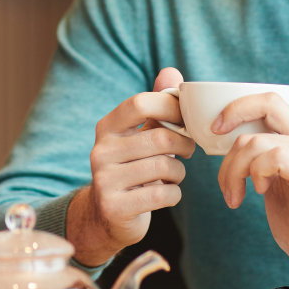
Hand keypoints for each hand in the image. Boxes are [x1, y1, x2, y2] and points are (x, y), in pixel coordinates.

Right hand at [67, 66, 194, 266]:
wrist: (107, 216)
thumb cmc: (132, 167)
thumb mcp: (138, 135)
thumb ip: (155, 104)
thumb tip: (170, 71)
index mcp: (106, 128)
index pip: (139, 104)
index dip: (170, 106)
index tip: (185, 118)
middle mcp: (100, 151)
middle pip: (159, 137)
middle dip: (184, 143)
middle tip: (189, 149)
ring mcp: (105, 180)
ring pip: (164, 166)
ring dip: (179, 172)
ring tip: (174, 173)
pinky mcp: (115, 207)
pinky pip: (162, 194)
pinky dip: (174, 194)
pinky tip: (166, 193)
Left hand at [213, 94, 288, 284]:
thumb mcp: (273, 185)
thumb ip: (260, 163)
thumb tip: (227, 147)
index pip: (269, 101)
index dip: (238, 107)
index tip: (215, 130)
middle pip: (265, 105)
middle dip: (231, 132)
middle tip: (221, 169)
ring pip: (257, 141)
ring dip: (234, 171)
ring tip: (234, 198)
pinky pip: (274, 157)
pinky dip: (256, 173)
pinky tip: (258, 193)